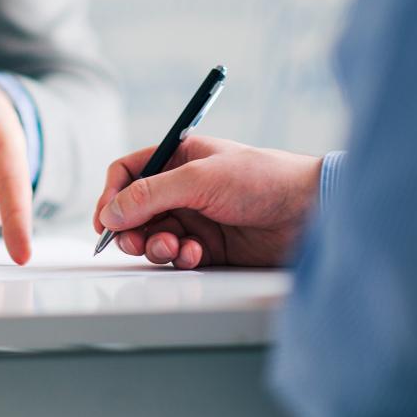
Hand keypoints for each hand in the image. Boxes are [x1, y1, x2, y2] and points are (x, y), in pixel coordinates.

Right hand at [93, 137, 321, 267]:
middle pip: (134, 211)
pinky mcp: (209, 246)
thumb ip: (151, 195)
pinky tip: (196, 254)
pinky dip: (179, 258)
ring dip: (156, 246)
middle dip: (131, 229)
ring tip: (173, 247)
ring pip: (153, 236)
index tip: (106, 220)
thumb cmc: (263, 179)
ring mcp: (195, 218)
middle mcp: (182, 188)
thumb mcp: (200, 179)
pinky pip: (177, 255)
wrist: (310, 211)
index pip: (128, 173)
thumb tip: (111, 213)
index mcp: (178, 158)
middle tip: (135, 242)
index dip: (112, 195)